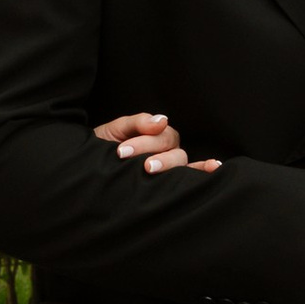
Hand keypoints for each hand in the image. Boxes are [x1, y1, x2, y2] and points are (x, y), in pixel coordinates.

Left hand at [95, 109, 218, 174]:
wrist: (90, 170)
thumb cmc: (103, 148)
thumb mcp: (114, 130)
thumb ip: (137, 123)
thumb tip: (162, 120)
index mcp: (154, 136)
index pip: (161, 135)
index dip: (144, 141)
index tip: (121, 151)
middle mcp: (165, 150)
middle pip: (172, 147)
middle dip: (152, 151)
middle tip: (134, 161)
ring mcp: (169, 165)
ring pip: (180, 160)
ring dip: (168, 163)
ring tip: (148, 169)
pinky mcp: (168, 183)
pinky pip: (191, 174)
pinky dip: (204, 170)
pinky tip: (214, 167)